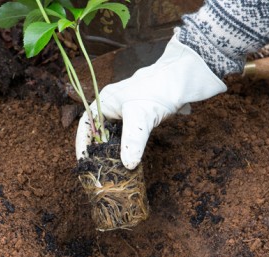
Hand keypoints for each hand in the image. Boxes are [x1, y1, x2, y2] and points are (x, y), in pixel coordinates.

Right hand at [75, 35, 226, 169]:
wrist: (185, 75)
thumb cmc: (158, 89)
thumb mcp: (142, 117)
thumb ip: (133, 141)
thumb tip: (127, 165)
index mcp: (105, 101)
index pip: (86, 125)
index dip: (83, 143)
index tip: (84, 160)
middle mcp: (114, 104)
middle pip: (100, 131)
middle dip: (99, 150)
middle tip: (100, 168)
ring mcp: (129, 109)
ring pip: (116, 133)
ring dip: (115, 149)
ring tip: (115, 167)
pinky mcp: (143, 114)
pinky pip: (130, 134)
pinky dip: (130, 146)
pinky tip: (134, 157)